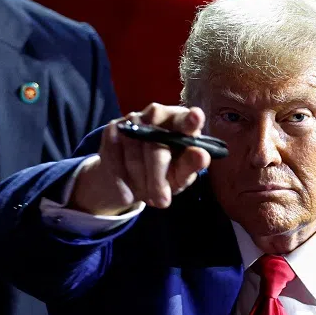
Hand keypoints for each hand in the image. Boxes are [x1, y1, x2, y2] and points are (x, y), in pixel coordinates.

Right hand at [70, 103, 211, 215]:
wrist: (131, 179)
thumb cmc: (166, 173)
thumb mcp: (181, 174)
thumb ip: (191, 165)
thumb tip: (202, 156)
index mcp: (180, 121)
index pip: (186, 119)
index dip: (190, 120)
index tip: (196, 118)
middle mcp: (157, 113)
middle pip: (157, 148)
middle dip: (157, 179)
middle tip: (162, 201)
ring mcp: (133, 118)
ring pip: (134, 156)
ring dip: (140, 181)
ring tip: (147, 193)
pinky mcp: (114, 128)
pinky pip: (116, 157)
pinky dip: (123, 177)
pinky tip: (130, 184)